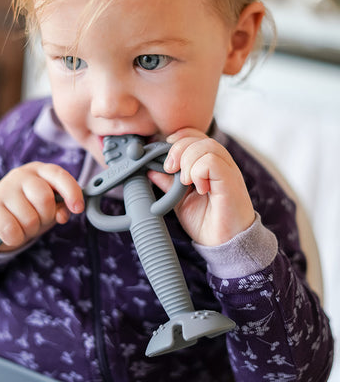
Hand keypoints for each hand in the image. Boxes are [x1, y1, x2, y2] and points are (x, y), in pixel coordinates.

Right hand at [0, 162, 83, 250]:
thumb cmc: (27, 210)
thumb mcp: (48, 207)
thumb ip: (61, 206)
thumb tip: (63, 214)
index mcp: (39, 170)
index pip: (59, 175)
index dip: (72, 192)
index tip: (78, 209)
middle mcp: (21, 175)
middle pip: (45, 199)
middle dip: (45, 217)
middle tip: (38, 220)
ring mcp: (3, 189)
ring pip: (29, 220)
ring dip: (29, 230)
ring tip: (22, 224)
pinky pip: (12, 231)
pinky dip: (16, 238)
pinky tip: (10, 232)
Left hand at [148, 128, 254, 245]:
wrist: (223, 245)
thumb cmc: (206, 223)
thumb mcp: (179, 200)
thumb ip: (167, 183)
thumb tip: (149, 169)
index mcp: (209, 164)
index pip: (194, 135)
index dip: (177, 139)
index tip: (166, 159)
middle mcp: (221, 163)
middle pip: (198, 137)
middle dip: (177, 149)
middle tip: (169, 170)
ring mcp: (228, 171)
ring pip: (206, 145)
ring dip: (188, 161)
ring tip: (185, 182)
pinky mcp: (231, 181)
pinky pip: (212, 161)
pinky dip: (198, 172)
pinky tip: (199, 188)